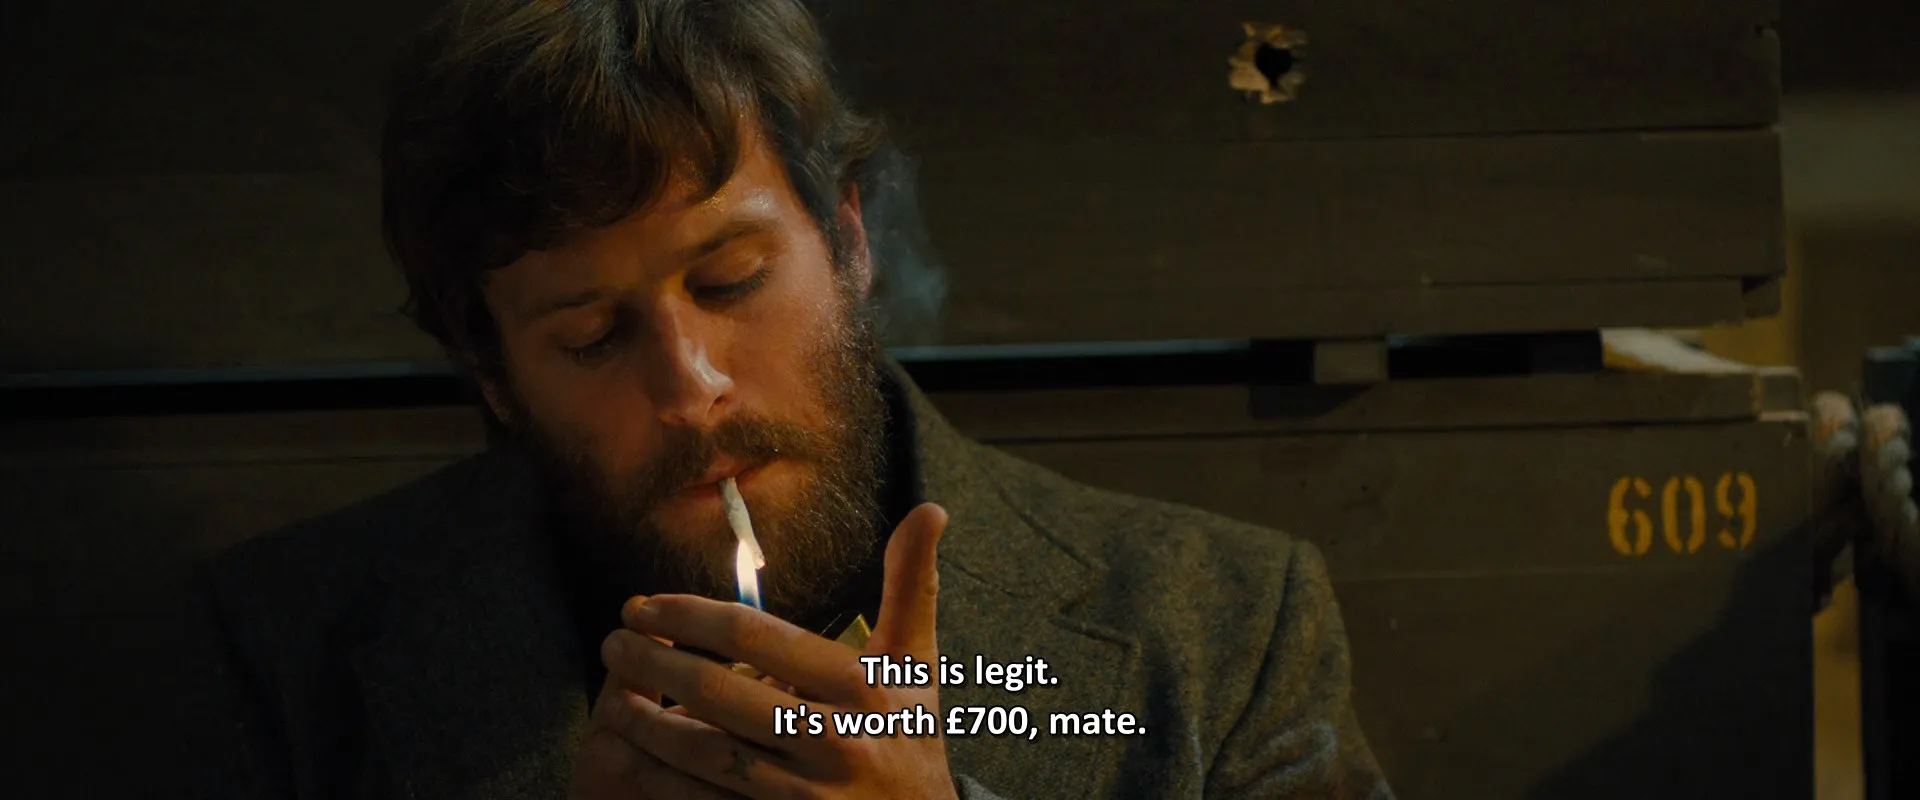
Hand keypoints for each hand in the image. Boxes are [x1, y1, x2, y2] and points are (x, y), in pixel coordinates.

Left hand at [581, 503, 956, 799]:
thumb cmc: (911, 735)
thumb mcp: (917, 664)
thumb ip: (911, 586)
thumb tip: (930, 509)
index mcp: (862, 687)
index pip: (756, 635)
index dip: (690, 615)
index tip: (646, 605)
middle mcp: (835, 740)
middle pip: (719, 693)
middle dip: (654, 662)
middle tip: (615, 640)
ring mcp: (806, 795)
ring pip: (704, 754)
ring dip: (647, 724)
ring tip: (613, 698)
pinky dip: (664, 781)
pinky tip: (638, 759)